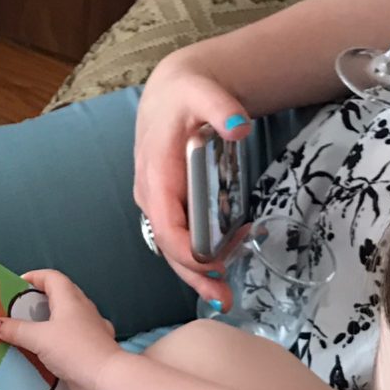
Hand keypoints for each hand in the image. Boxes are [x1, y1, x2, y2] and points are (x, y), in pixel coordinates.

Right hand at [0, 269, 120, 389]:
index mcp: (70, 299)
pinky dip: (62, 335)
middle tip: (21, 307)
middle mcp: (83, 308)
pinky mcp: (94, 345)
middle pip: (61, 293)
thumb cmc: (73, 350)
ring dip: (52, 317)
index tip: (17, 285)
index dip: (34, 277)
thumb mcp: (38, 338)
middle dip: (41, 297)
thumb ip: (16, 330)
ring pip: (69, 314)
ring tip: (33, 327)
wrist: (105, 378)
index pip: (52, 277)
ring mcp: (92, 326)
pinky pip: (75, 333)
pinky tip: (53, 347)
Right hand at [134, 51, 250, 306]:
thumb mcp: (204, 93)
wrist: (171, 92)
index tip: (213, 265)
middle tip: (224, 297)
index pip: (167, 225)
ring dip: (196, 272)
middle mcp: (151, 196)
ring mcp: (157, 203)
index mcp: (156, 176)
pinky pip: (179, 237)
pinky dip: (197, 256)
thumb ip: (221, 108)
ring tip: (224, 292)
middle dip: (194, 275)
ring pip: (172, 247)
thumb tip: (239, 125)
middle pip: (168, 247)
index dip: (186, 251)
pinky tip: (220, 264)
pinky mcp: (167, 205)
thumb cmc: (186, 94)